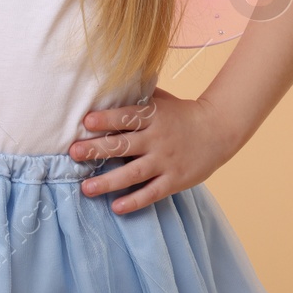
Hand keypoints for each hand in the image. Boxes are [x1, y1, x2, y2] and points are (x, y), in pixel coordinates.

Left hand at [67, 87, 239, 215]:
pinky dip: (134, 201)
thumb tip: (111, 86)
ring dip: (108, 181)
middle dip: (96, 149)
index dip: (106, 119)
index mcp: (154, 116)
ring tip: (86, 188)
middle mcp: (158, 139)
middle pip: (124, 145)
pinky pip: (152, 192)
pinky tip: (116, 207)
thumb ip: (139, 96)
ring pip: (133, 173)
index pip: (127, 117)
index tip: (85, 121)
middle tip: (73, 153)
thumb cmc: (184, 114)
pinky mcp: (174, 180)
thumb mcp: (163, 101)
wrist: (219, 130)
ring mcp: (166, 161)